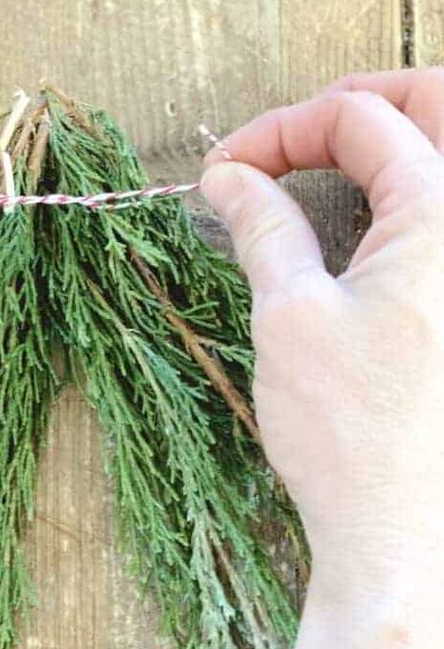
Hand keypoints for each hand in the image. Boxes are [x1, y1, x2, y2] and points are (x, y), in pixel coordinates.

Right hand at [200, 70, 443, 587]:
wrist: (400, 538)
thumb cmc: (351, 437)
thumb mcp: (289, 316)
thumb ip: (262, 226)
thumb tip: (228, 178)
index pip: (364, 120)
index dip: (282, 130)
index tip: (225, 168)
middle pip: (435, 113)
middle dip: (357, 110)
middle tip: (291, 140)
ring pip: (442, 169)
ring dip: (386, 152)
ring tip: (323, 170)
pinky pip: (439, 230)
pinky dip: (399, 208)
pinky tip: (354, 234)